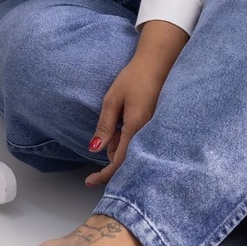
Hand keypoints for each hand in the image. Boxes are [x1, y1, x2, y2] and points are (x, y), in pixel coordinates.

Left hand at [84, 20, 187, 186]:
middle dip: (111, 153)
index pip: (119, 160)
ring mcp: (155, 131)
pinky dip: (128, 138)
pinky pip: (140, 142)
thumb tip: (95, 149)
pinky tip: (124, 122)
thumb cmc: (133, 79)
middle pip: (126, 159)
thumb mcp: (112, 100)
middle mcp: (149, 133)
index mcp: (136, 127)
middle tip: (106, 133)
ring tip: (117, 118)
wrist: (157, 64)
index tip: (90, 181)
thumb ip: (105, 126)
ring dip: (120, 144)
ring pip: (133, 150)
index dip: (105, 174)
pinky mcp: (156, 127)